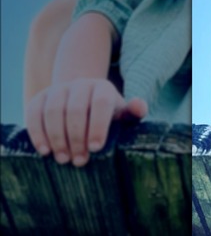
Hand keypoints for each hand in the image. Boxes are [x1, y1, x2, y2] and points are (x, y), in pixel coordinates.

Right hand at [25, 78, 147, 166]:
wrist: (82, 99)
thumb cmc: (108, 113)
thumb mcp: (123, 113)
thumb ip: (133, 112)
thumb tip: (139, 106)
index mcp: (103, 88)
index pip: (100, 104)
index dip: (98, 126)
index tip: (96, 148)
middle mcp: (79, 84)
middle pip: (75, 110)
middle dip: (76, 138)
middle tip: (79, 161)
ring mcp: (58, 89)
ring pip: (53, 111)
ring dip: (57, 138)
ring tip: (63, 159)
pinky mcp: (40, 97)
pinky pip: (34, 114)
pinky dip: (38, 133)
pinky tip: (45, 151)